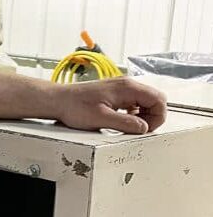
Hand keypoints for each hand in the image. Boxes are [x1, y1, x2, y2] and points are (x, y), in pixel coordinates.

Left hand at [50, 76, 166, 133]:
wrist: (58, 100)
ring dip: (143, 116)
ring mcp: (121, 89)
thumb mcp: (101, 119)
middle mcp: (127, 85)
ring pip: (145, 102)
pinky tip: (123, 122)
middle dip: (153, 117)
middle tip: (139, 131)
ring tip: (129, 127)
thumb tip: (143, 129)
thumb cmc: (75, 107)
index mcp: (127, 87)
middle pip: (155, 99)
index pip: (158, 99)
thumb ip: (125, 124)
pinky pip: (133, 104)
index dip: (158, 117)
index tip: (147, 130)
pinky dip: (134, 114)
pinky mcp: (115, 94)